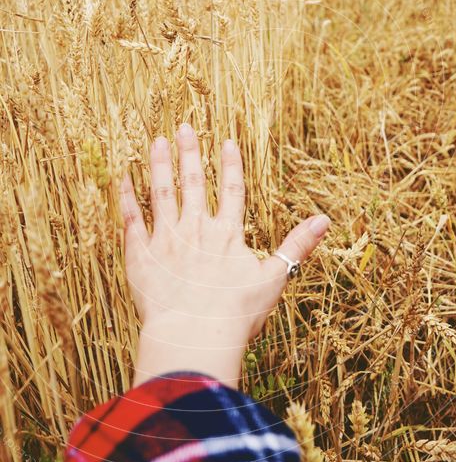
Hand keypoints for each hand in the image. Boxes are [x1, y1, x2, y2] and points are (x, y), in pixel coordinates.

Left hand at [120, 123, 330, 387]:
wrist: (193, 335)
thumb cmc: (235, 314)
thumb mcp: (273, 279)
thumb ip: (296, 246)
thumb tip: (325, 220)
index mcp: (227, 234)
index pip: (232, 190)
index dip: (230, 165)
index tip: (226, 141)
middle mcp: (196, 229)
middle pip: (193, 182)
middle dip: (189, 152)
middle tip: (183, 127)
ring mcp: (166, 239)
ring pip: (162, 193)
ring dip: (159, 165)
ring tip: (155, 141)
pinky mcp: (141, 255)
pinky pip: (132, 220)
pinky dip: (127, 198)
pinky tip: (123, 179)